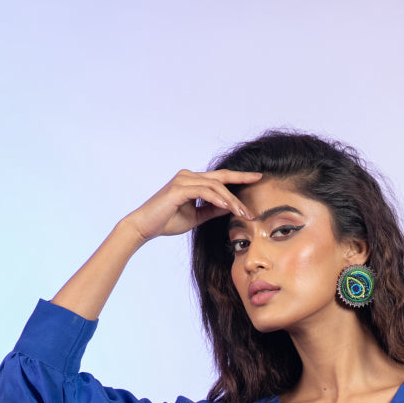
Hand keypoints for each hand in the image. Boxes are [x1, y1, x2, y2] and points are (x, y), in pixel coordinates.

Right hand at [122, 168, 262, 242]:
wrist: (145, 226)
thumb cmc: (167, 221)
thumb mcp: (196, 217)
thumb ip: (211, 210)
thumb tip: (229, 209)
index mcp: (192, 181)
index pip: (220, 178)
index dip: (238, 178)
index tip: (256, 178)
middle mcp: (189, 176)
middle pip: (221, 176)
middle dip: (241, 179)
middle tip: (259, 180)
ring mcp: (183, 180)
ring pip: (215, 186)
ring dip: (232, 200)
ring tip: (244, 213)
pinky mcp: (179, 189)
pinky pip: (205, 192)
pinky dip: (218, 200)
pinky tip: (229, 208)